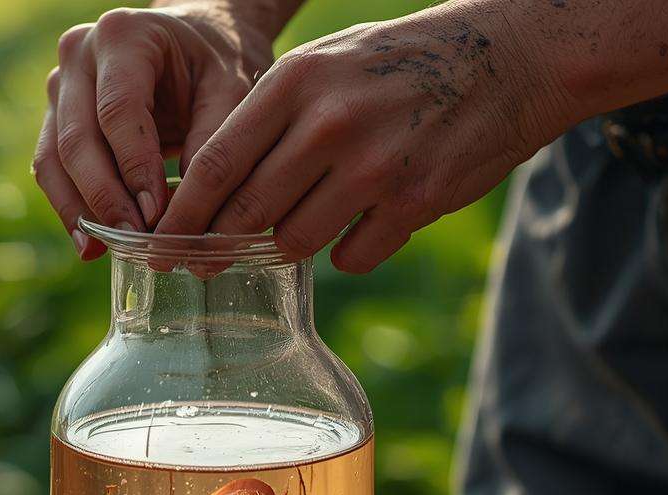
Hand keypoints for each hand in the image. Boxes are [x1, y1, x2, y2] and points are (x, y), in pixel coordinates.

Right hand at [33, 3, 275, 258]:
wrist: (192, 40)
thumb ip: (210, 142)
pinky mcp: (54, 116)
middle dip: (103, 198)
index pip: (118, 112)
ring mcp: (59, 85)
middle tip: (132, 240)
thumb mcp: (230, 89)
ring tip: (102, 251)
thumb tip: (186, 213)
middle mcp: (78, 55)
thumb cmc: (215, 61)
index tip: (156, 215)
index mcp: (123, 35)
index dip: (133, 168)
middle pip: (77, 139)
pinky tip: (89, 244)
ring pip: (53, 159)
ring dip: (78, 210)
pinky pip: (50, 168)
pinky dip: (70, 207)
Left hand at [159, 8, 571, 271]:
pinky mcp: (415, 201)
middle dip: (215, 248)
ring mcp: (374, 166)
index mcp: (295, 84)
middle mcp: (329, 124)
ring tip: (304, 221)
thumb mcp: (324, 65)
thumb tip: (209, 195)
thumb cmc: (398, 64)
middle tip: (200, 266)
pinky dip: (348, 250)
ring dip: (287, 245)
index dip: (180, 217)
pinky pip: (351, 257)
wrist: (510, 55)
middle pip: (245, 213)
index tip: (157, 247)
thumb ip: (268, 121)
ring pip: (293, 243)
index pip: (215, 167)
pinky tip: (364, 222)